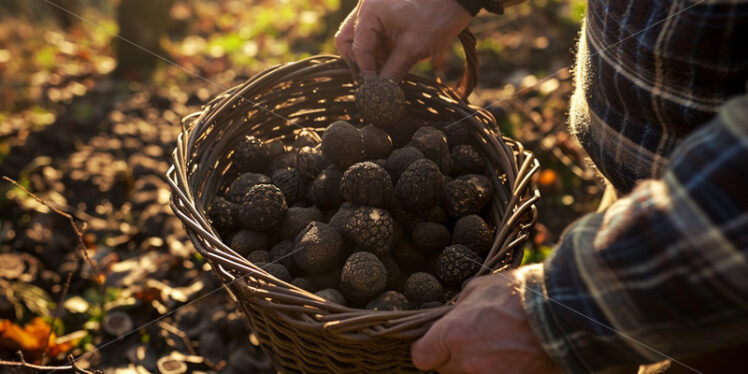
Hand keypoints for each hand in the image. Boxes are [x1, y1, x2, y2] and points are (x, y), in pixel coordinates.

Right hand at [335, 0, 472, 80]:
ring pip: (361, 38)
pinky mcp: (386, 13)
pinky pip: (375, 34)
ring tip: (390, 69)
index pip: (357, 47)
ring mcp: (376, 9)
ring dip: (372, 57)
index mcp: (370, 10)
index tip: (374, 89)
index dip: (365, 71)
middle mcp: (368, 7)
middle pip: (348, 40)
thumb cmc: (438, 14)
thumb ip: (393, 71)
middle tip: (376, 78)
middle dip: (361, 61)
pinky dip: (381, 49)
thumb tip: (380, 94)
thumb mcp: (414, 47)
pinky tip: (396, 59)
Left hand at [411, 265, 559, 372]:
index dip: (427, 349)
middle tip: (472, 341)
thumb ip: (457, 309)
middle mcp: (466, 362)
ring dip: (476, 366)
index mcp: (452, 335)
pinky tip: (510, 358)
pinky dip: (497, 370)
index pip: (421, 357)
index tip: (434, 344)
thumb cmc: (518, 295)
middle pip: (444, 369)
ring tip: (495, 349)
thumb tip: (450, 317)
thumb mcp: (478, 289)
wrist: (561, 313)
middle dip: (453, 356)